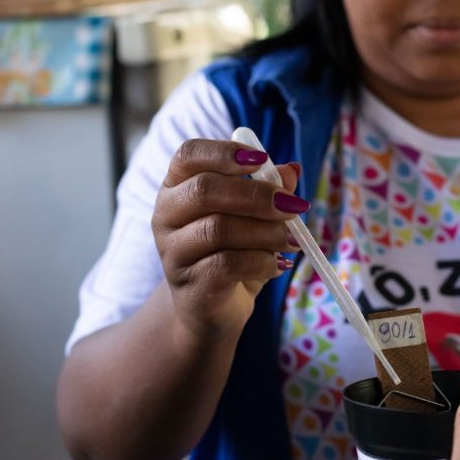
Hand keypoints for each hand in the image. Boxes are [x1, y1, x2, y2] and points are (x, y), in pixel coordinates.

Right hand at [151, 138, 305, 343]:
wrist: (212, 307)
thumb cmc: (232, 251)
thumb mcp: (253, 217)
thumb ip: (269, 190)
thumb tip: (291, 170)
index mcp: (178, 187)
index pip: (188, 155)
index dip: (224, 152)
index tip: (261, 158)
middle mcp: (166, 215)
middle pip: (204, 190)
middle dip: (256, 196)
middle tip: (293, 207)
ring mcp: (172, 252)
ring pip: (218, 229)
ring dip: (266, 232)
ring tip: (292, 242)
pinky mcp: (189, 284)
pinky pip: (227, 265)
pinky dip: (262, 262)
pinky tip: (277, 265)